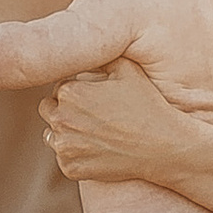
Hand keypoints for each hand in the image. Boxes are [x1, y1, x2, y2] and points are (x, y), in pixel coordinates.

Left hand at [41, 55, 192, 188]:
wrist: (162, 146)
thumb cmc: (147, 105)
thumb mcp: (128, 68)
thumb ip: (101, 55)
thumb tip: (86, 44)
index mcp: (69, 92)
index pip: (58, 87)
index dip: (76, 90)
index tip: (93, 97)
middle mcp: (60, 119)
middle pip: (49, 110)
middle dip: (65, 110)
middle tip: (92, 114)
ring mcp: (64, 147)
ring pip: (53, 135)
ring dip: (67, 132)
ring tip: (94, 132)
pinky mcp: (71, 169)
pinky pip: (65, 159)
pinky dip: (76, 156)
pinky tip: (98, 150)